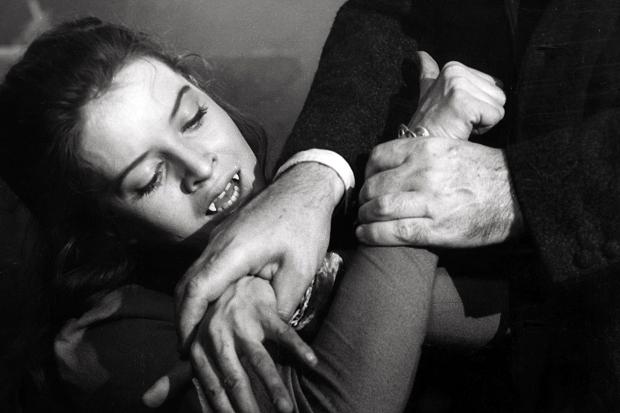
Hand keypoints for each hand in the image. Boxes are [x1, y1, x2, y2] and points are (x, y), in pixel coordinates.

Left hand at [143, 277, 316, 412]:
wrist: (231, 275)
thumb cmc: (214, 321)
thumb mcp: (195, 347)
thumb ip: (175, 377)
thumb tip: (146, 402)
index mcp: (200, 346)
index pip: (210, 387)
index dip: (219, 410)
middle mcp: (218, 334)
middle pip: (235, 378)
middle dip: (247, 406)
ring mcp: (242, 321)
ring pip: (260, 360)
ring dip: (274, 386)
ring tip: (287, 409)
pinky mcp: (263, 309)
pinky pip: (283, 332)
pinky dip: (298, 348)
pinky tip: (312, 362)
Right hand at [175, 163, 342, 349]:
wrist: (304, 187)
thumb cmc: (305, 225)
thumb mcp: (301, 269)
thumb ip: (282, 303)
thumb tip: (268, 331)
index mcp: (233, 252)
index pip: (196, 290)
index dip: (187, 321)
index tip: (185, 346)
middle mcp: (217, 245)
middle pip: (185, 284)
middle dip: (182, 317)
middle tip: (186, 348)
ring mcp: (219, 239)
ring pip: (193, 276)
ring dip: (191, 304)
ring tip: (197, 334)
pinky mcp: (225, 238)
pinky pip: (204, 268)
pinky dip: (201, 290)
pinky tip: (213, 307)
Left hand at [358, 137, 522, 246]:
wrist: (519, 194)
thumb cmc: (485, 171)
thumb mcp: (451, 148)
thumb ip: (421, 154)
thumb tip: (393, 165)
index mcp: (427, 148)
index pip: (379, 156)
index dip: (368, 172)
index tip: (368, 181)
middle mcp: (424, 172)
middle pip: (375, 185)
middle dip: (363, 198)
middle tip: (363, 205)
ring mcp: (429, 201)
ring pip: (380, 208)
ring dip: (365, 217)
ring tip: (363, 222)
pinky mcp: (436, 229)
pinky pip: (394, 232)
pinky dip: (373, 235)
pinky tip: (365, 235)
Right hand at [409, 51, 505, 139]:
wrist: (420, 144)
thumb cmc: (429, 123)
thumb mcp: (428, 92)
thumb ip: (429, 72)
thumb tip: (421, 55)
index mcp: (453, 67)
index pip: (493, 84)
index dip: (479, 103)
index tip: (457, 110)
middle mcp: (456, 72)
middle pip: (499, 94)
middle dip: (483, 112)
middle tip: (459, 119)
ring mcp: (459, 87)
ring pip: (499, 105)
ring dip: (484, 121)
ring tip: (461, 123)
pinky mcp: (465, 103)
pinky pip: (496, 116)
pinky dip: (484, 128)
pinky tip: (463, 128)